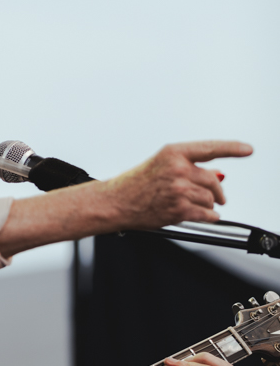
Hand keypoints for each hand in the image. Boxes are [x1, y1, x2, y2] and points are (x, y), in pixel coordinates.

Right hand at [105, 140, 252, 229]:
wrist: (116, 201)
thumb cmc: (135, 183)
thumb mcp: (161, 165)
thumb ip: (189, 167)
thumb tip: (217, 175)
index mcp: (173, 153)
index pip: (209, 148)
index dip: (232, 148)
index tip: (247, 150)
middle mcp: (177, 169)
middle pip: (213, 180)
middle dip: (216, 191)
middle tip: (217, 196)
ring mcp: (179, 189)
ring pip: (210, 199)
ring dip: (207, 205)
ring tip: (190, 205)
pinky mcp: (179, 209)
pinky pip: (206, 215)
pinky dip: (208, 217)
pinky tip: (201, 216)